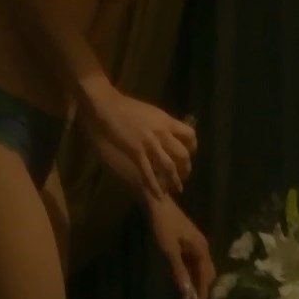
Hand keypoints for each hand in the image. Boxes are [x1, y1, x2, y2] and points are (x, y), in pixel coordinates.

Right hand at [80, 83, 195, 201]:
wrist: (105, 105)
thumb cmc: (125, 106)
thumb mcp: (151, 112)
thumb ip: (161, 123)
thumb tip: (169, 131)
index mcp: (166, 121)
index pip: (189, 135)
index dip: (193, 148)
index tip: (190, 155)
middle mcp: (162, 133)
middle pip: (182, 154)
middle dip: (186, 168)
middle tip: (185, 176)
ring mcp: (149, 144)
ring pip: (169, 166)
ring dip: (174, 179)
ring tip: (176, 188)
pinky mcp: (135, 152)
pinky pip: (149, 172)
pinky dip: (155, 184)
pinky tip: (159, 193)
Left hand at [148, 193, 215, 298]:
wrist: (157, 203)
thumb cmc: (163, 226)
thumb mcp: (169, 250)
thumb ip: (179, 272)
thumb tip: (187, 293)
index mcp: (201, 250)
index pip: (206, 277)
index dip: (203, 293)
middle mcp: (203, 247)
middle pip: (207, 272)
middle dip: (203, 288)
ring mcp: (196, 243)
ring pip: (200, 267)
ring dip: (196, 280)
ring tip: (189, 295)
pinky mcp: (188, 241)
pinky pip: (193, 261)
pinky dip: (190, 272)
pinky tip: (183, 278)